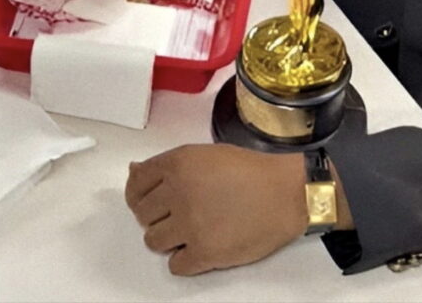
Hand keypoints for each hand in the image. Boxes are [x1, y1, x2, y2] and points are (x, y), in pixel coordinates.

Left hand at [125, 144, 307, 274]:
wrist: (287, 194)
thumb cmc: (252, 171)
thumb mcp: (208, 155)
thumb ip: (171, 165)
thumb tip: (134, 171)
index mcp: (179, 164)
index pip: (136, 183)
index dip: (140, 193)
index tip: (149, 199)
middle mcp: (178, 193)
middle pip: (142, 214)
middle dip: (158, 215)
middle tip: (180, 212)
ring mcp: (189, 225)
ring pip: (153, 241)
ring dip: (169, 238)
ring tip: (193, 228)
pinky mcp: (203, 253)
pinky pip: (174, 265)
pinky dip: (185, 259)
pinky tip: (202, 245)